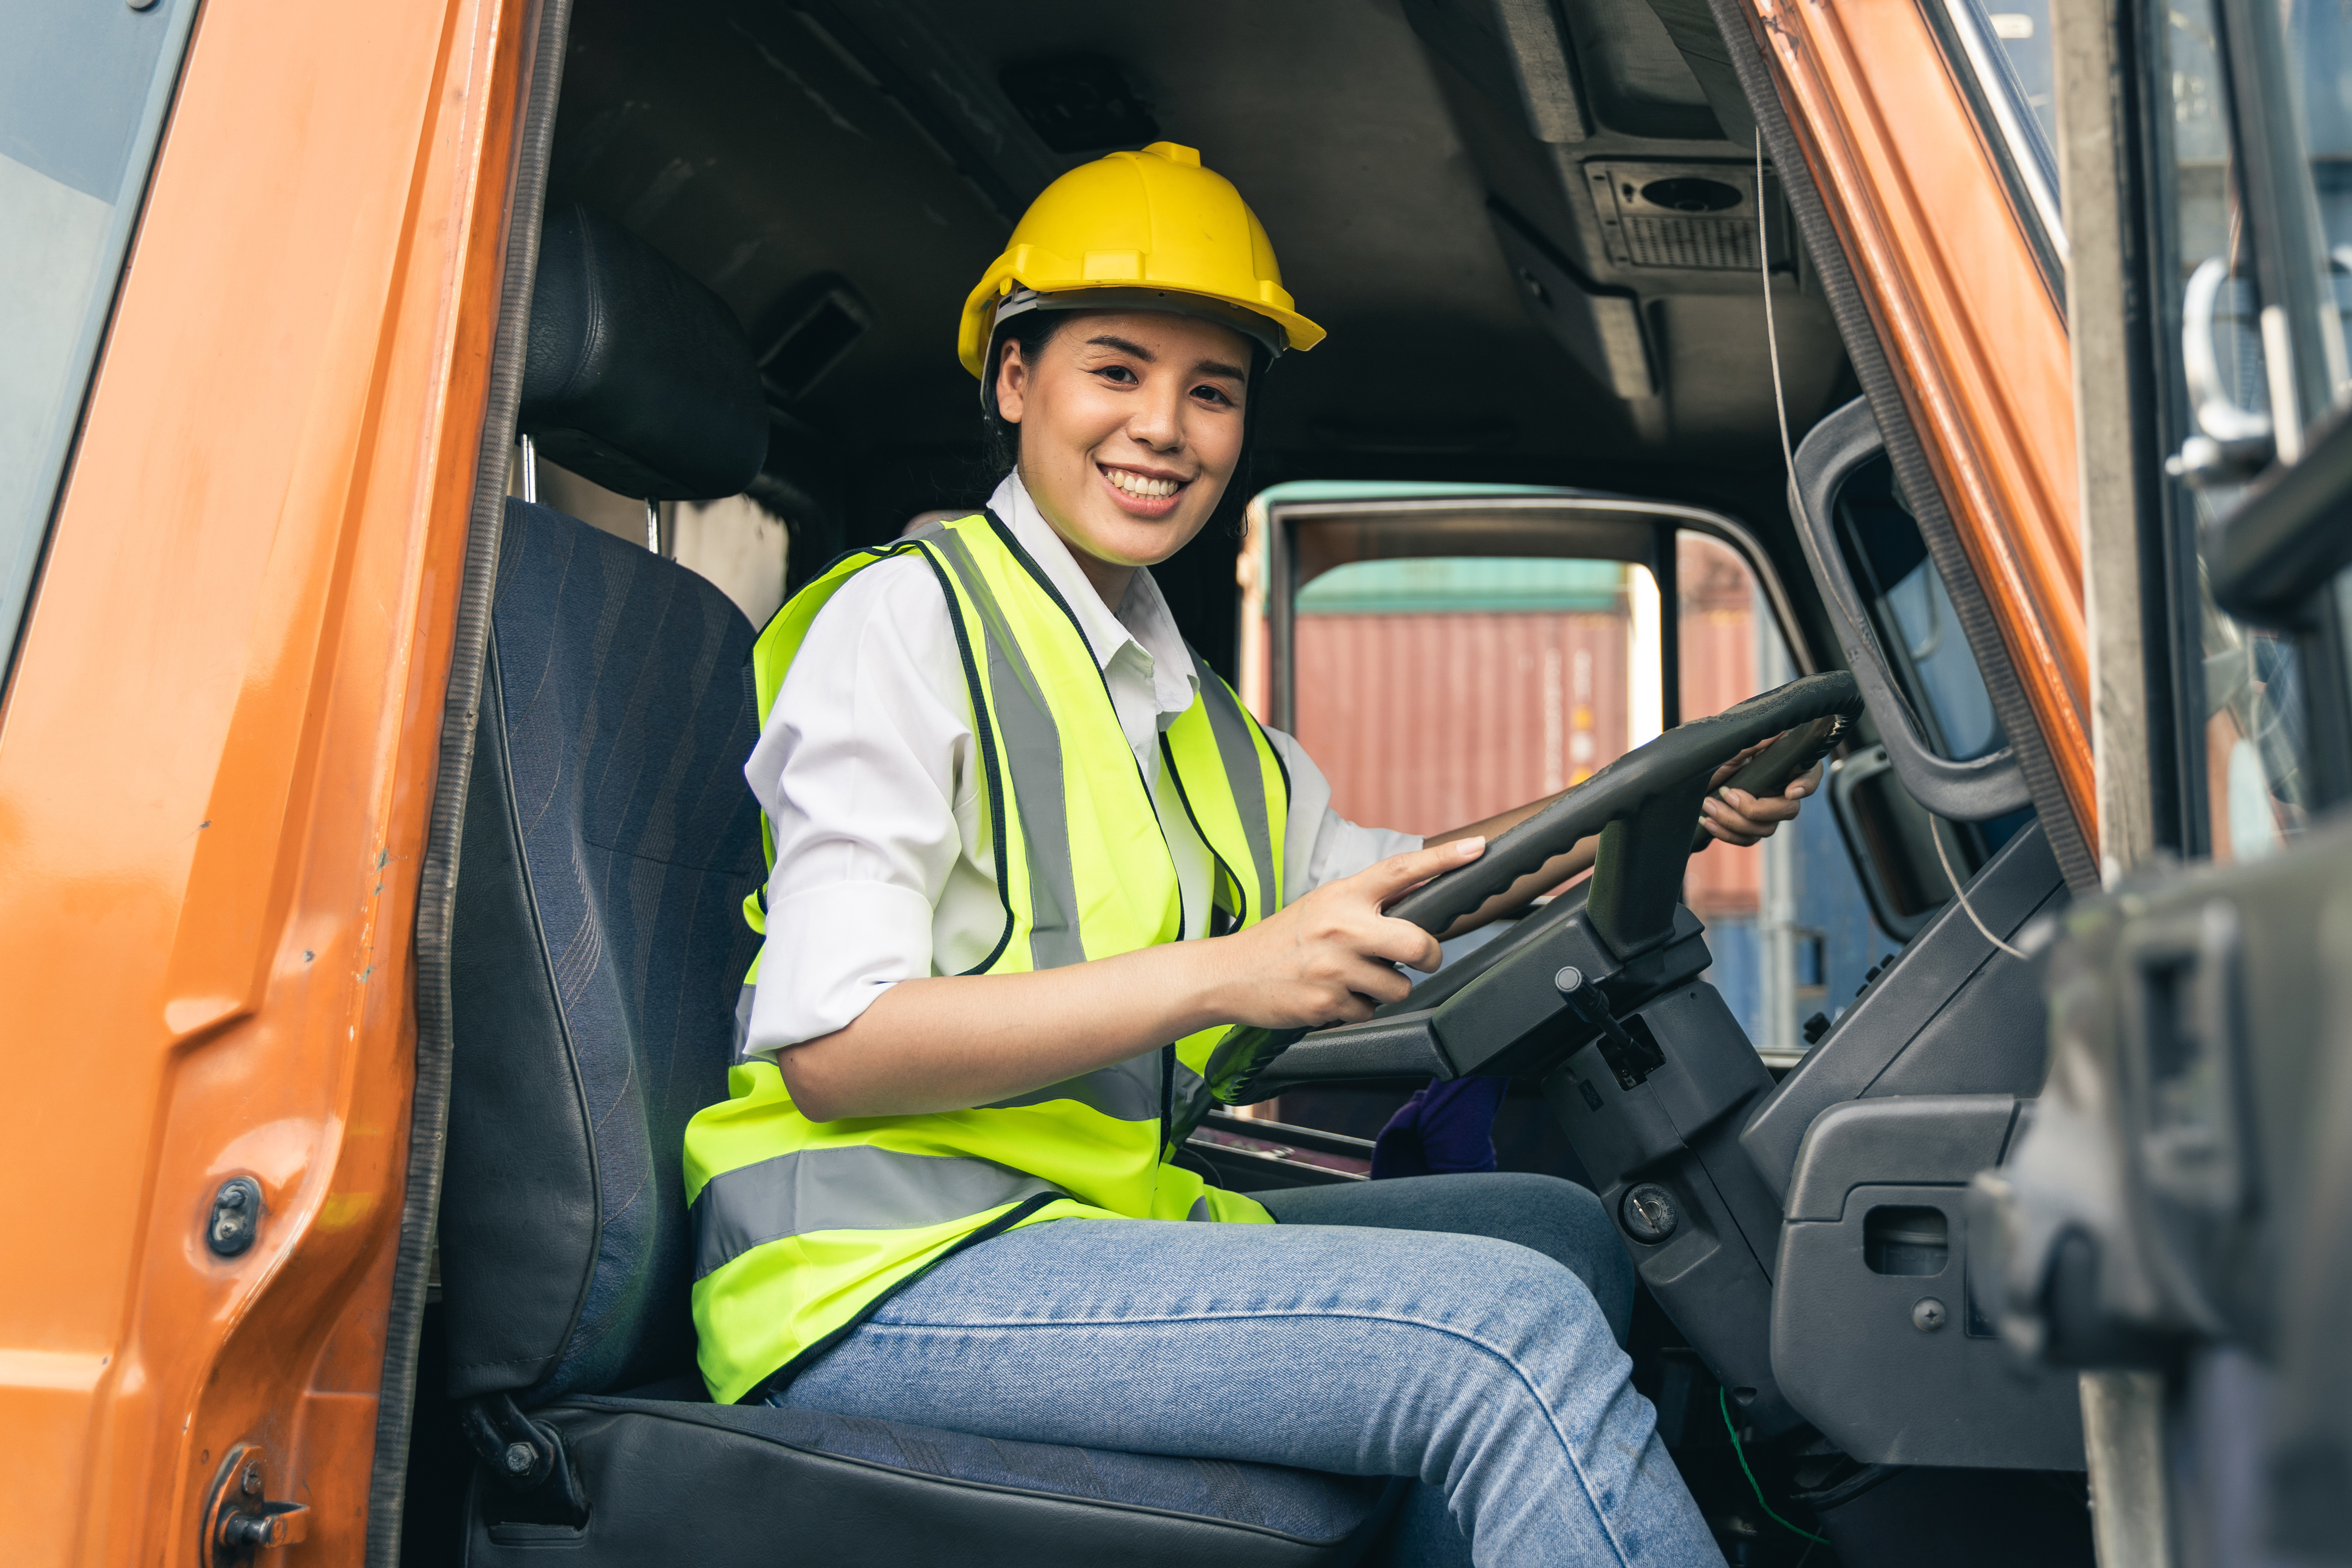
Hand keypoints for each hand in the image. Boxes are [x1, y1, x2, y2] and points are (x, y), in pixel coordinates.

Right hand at [1210, 838, 1482, 1029]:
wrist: (1229, 973)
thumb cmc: (1281, 941)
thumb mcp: (1321, 906)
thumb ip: (1364, 904)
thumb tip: (1415, 905)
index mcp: (1342, 896)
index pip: (1401, 870)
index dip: (1443, 858)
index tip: (1477, 849)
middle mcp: (1341, 927)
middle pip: (1417, 943)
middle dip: (1428, 956)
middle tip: (1421, 959)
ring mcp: (1334, 968)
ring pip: (1398, 987)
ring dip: (1384, 990)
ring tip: (1351, 980)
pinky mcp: (1326, 1004)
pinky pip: (1368, 1013)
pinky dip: (1355, 1010)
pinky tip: (1330, 997)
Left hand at [1698, 740, 1821, 846]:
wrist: (1689, 782)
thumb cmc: (1713, 760)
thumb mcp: (1730, 749)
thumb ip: (1755, 743)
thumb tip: (1780, 730)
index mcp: (1782, 767)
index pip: (1811, 775)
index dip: (1807, 785)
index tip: (1790, 791)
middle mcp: (1779, 791)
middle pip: (1789, 810)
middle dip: (1756, 808)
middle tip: (1728, 794)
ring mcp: (1767, 813)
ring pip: (1767, 829)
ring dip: (1734, 820)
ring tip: (1708, 804)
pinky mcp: (1751, 829)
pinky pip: (1748, 840)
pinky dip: (1727, 833)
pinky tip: (1708, 820)